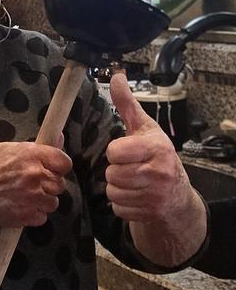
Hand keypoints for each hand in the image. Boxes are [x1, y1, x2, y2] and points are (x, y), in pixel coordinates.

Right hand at [0, 141, 72, 229]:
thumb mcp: (6, 149)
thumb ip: (35, 147)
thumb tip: (59, 138)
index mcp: (31, 156)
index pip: (64, 162)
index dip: (59, 166)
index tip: (53, 168)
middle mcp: (36, 176)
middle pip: (60, 184)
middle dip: (48, 184)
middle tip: (32, 183)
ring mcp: (34, 197)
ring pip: (53, 202)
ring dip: (42, 200)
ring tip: (25, 196)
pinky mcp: (29, 216)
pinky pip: (42, 216)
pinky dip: (34, 214)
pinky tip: (20, 207)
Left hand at [105, 73, 194, 222]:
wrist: (177, 194)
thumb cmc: (156, 156)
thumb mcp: (145, 128)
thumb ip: (127, 104)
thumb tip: (116, 77)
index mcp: (157, 148)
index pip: (115, 151)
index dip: (115, 152)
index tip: (125, 151)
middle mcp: (159, 172)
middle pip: (111, 173)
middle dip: (115, 171)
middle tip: (129, 168)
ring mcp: (156, 195)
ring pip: (112, 191)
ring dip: (117, 188)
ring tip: (132, 181)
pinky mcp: (151, 213)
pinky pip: (118, 208)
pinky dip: (122, 203)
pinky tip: (135, 196)